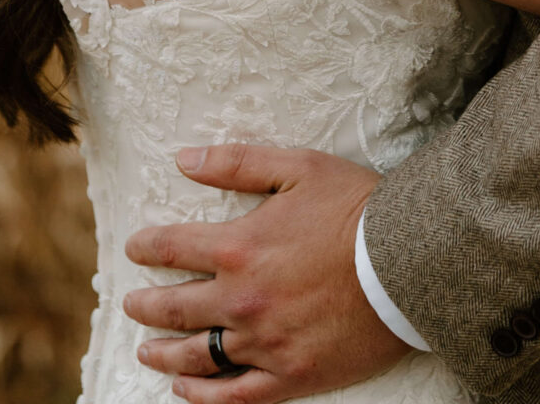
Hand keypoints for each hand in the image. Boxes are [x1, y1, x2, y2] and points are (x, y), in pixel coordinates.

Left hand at [122, 145, 406, 401]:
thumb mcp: (298, 167)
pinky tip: (184, 390)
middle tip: (130, 304)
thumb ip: (237, 163)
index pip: (173, 248)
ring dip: (163, 353)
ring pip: (197, 356)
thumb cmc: (357, 209)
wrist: (409, 262)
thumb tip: (184, 158)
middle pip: (175, 308)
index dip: (147, 247)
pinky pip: (233, 396)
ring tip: (146, 351)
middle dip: (146, 305)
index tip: (134, 247)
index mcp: (240, 247)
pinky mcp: (290, 376)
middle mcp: (242, 300)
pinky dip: (202, 397)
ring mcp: (264, 343)